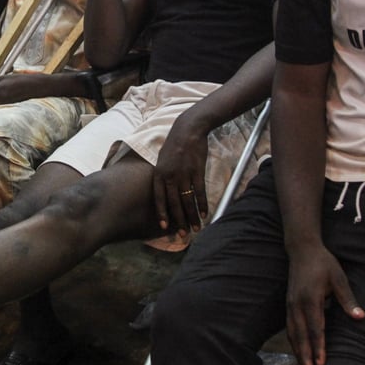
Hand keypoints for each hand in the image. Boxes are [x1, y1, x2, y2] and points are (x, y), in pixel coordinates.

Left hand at [151, 113, 209, 236]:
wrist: (188, 130)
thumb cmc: (174, 145)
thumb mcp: (161, 160)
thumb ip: (162, 177)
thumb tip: (164, 193)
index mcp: (159, 174)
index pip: (159, 199)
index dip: (162, 214)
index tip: (165, 227)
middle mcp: (170, 176)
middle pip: (174, 203)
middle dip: (179, 221)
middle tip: (183, 235)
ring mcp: (184, 174)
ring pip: (188, 201)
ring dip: (192, 216)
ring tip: (196, 228)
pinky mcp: (197, 171)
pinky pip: (200, 192)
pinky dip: (202, 204)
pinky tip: (204, 214)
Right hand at [285, 245, 364, 364]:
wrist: (302, 249)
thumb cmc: (323, 263)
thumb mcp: (339, 278)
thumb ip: (348, 299)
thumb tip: (360, 316)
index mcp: (311, 298)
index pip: (315, 328)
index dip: (318, 346)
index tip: (321, 363)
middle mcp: (297, 304)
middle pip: (300, 335)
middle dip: (305, 356)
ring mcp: (290, 304)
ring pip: (292, 333)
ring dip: (298, 351)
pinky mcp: (288, 304)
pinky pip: (289, 327)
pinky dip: (293, 341)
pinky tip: (297, 351)